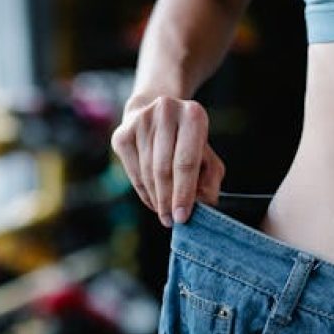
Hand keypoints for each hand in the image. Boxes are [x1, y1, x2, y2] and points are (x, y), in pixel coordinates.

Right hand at [110, 95, 225, 226]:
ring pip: (147, 172)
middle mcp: (165, 112)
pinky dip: (144, 192)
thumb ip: (211, 180)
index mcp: (193, 115)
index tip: (182, 217)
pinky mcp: (122, 133)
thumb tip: (204, 204)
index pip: (186, 162)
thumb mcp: (209, 157)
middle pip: (164, 169)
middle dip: (168, 200)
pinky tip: (153, 202)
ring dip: (156, 198)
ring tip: (164, 214)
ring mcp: (140, 121)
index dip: (184, 193)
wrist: (157, 114)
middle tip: (171, 221)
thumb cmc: (189, 142)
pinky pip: (133, 172)